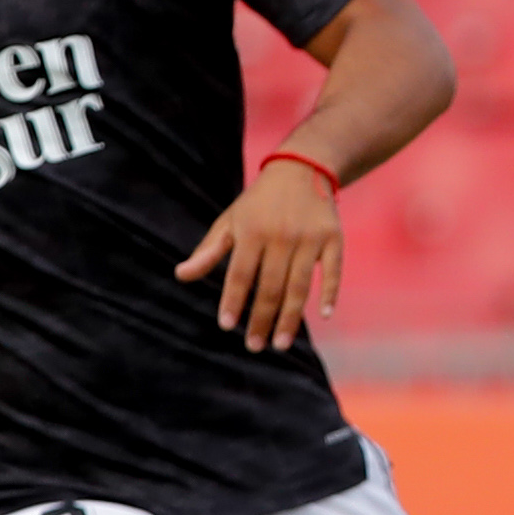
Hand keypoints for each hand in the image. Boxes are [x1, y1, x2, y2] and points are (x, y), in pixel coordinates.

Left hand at [177, 154, 340, 352]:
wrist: (302, 168)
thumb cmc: (258, 202)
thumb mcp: (229, 221)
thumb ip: (208, 251)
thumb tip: (180, 275)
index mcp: (251, 231)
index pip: (240, 274)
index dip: (233, 300)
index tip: (226, 325)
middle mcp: (281, 235)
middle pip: (270, 286)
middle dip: (261, 319)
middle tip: (255, 346)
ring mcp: (309, 238)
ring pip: (299, 286)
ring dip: (290, 318)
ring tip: (280, 344)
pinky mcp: (333, 238)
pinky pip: (332, 271)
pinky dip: (330, 293)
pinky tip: (324, 315)